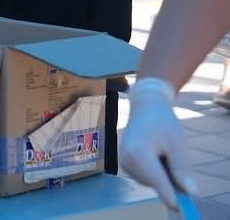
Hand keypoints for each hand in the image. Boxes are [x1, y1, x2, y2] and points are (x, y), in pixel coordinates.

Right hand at [120, 77, 196, 208]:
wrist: (145, 106)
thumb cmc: (163, 122)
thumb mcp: (177, 143)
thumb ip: (182, 169)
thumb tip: (190, 192)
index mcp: (139, 155)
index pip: (159, 184)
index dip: (174, 196)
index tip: (183, 206)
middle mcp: (126, 161)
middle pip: (156, 185)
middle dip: (169, 179)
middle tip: (174, 157)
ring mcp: (123, 163)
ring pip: (151, 182)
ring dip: (162, 174)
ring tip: (162, 151)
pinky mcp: (125, 164)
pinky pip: (146, 177)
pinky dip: (155, 171)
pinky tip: (155, 153)